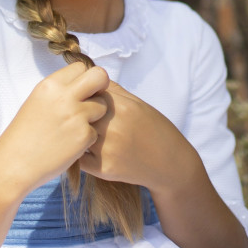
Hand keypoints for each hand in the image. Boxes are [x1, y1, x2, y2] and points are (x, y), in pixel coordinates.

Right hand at [0, 63, 109, 194]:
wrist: (15, 163)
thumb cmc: (24, 134)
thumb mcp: (38, 101)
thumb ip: (60, 91)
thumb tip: (84, 85)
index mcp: (51, 85)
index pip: (81, 67)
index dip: (84, 79)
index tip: (80, 91)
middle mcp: (65, 96)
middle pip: (100, 76)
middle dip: (101, 87)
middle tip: (93, 101)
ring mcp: (76, 116)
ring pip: (103, 105)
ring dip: (96, 116)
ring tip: (76, 127)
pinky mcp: (84, 135)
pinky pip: (97, 131)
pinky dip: (88, 138)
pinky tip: (71, 144)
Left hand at [79, 81, 193, 193]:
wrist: (171, 163)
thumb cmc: (155, 130)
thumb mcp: (138, 104)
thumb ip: (115, 92)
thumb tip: (90, 78)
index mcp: (123, 107)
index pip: (88, 93)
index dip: (84, 97)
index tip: (84, 102)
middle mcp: (114, 127)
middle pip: (79, 113)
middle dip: (77, 115)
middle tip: (80, 120)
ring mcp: (108, 149)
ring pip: (76, 135)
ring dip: (76, 134)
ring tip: (81, 135)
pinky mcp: (104, 169)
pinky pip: (79, 159)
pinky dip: (80, 154)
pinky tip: (89, 152)